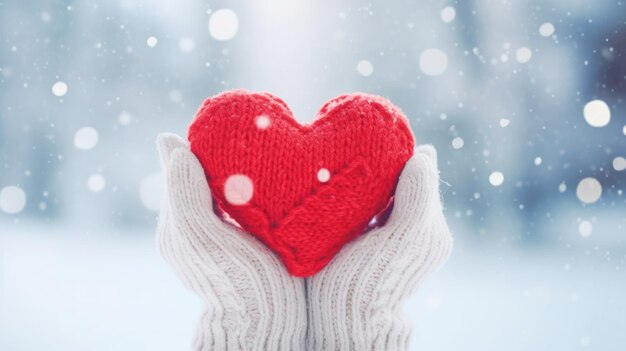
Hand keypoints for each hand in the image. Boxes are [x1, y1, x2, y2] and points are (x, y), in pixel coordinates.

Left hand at [156, 133, 306, 349]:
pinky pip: (243, 205)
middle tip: (245, 134)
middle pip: (202, 178)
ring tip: (261, 151)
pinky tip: (271, 182)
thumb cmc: (234, 278)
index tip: (219, 127)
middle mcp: (194, 228)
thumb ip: (184, 192)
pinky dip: (253, 189)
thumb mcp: (201, 234)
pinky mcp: (244, 242)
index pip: (180, 171)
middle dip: (219, 156)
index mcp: (178, 223)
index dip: (195, 146)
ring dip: (239, 171)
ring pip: (225, 190)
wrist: (267, 319)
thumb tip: (171, 143)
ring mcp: (220, 236)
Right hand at [305, 145, 452, 349]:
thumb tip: (424, 153)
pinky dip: (357, 196)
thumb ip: (417, 196)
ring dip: (368, 181)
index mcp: (430, 226)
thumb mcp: (402, 236)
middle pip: (401, 183)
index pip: (421, 176)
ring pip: (382, 194)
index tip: (379, 141)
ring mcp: (389, 236)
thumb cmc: (372, 277)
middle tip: (359, 148)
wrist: (344, 317)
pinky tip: (341, 189)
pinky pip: (366, 208)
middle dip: (384, 167)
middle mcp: (413, 229)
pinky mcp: (367, 240)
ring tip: (347, 164)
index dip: (402, 156)